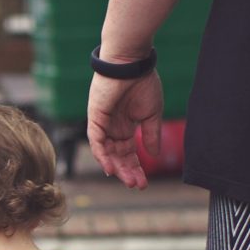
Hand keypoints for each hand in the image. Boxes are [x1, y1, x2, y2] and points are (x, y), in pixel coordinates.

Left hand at [87, 69, 163, 188]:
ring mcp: (102, 123)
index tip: (144, 182)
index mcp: (125, 126)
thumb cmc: (142, 83)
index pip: (128, 153)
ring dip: (116, 167)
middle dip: (127, 171)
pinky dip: (101, 154)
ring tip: (127, 180)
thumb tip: (154, 155)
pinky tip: (110, 168)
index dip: (136, 167)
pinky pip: (96, 140)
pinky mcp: (95, 117)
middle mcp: (111, 128)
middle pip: (117, 156)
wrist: (132, 64)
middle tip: (136, 185)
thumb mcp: (151, 114)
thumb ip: (151, 135)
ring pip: (106, 152)